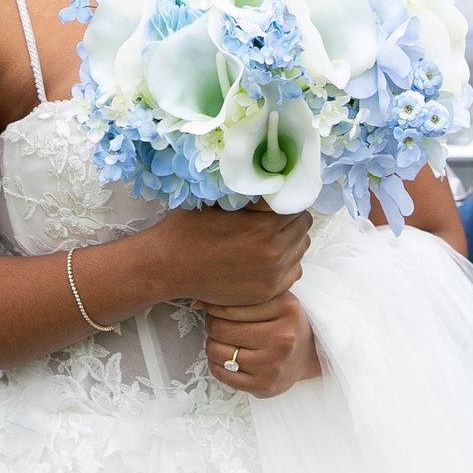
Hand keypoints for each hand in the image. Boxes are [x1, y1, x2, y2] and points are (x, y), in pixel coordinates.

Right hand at [147, 205, 309, 307]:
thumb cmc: (189, 229)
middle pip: (303, 226)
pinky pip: (293, 272)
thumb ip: (252, 194)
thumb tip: (274, 179)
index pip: (297, 205)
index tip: (274, 197)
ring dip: (289, 239)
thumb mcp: (219, 200)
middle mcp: (274, 253)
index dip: (286, 197)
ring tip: (267, 235)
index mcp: (265, 227)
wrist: (169, 266)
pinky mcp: (267, 292)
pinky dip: (285, 262)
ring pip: (300, 249)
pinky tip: (264, 256)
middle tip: (271, 215)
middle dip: (290, 217)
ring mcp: (272, 276)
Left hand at [202, 290, 320, 397]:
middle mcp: (282, 338)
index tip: (213, 308)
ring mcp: (273, 365)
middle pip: (220, 329)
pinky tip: (226, 358)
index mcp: (286, 309)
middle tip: (217, 325)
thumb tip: (196, 302)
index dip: (213, 307)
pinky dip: (216, 364)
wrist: (309, 354)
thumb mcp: (274, 299)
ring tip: (222, 341)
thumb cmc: (284, 322)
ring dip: (212, 345)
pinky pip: (222, 373)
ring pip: (217, 351)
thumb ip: (242, 295)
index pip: (230, 306)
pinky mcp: (264, 386)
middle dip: (212, 325)